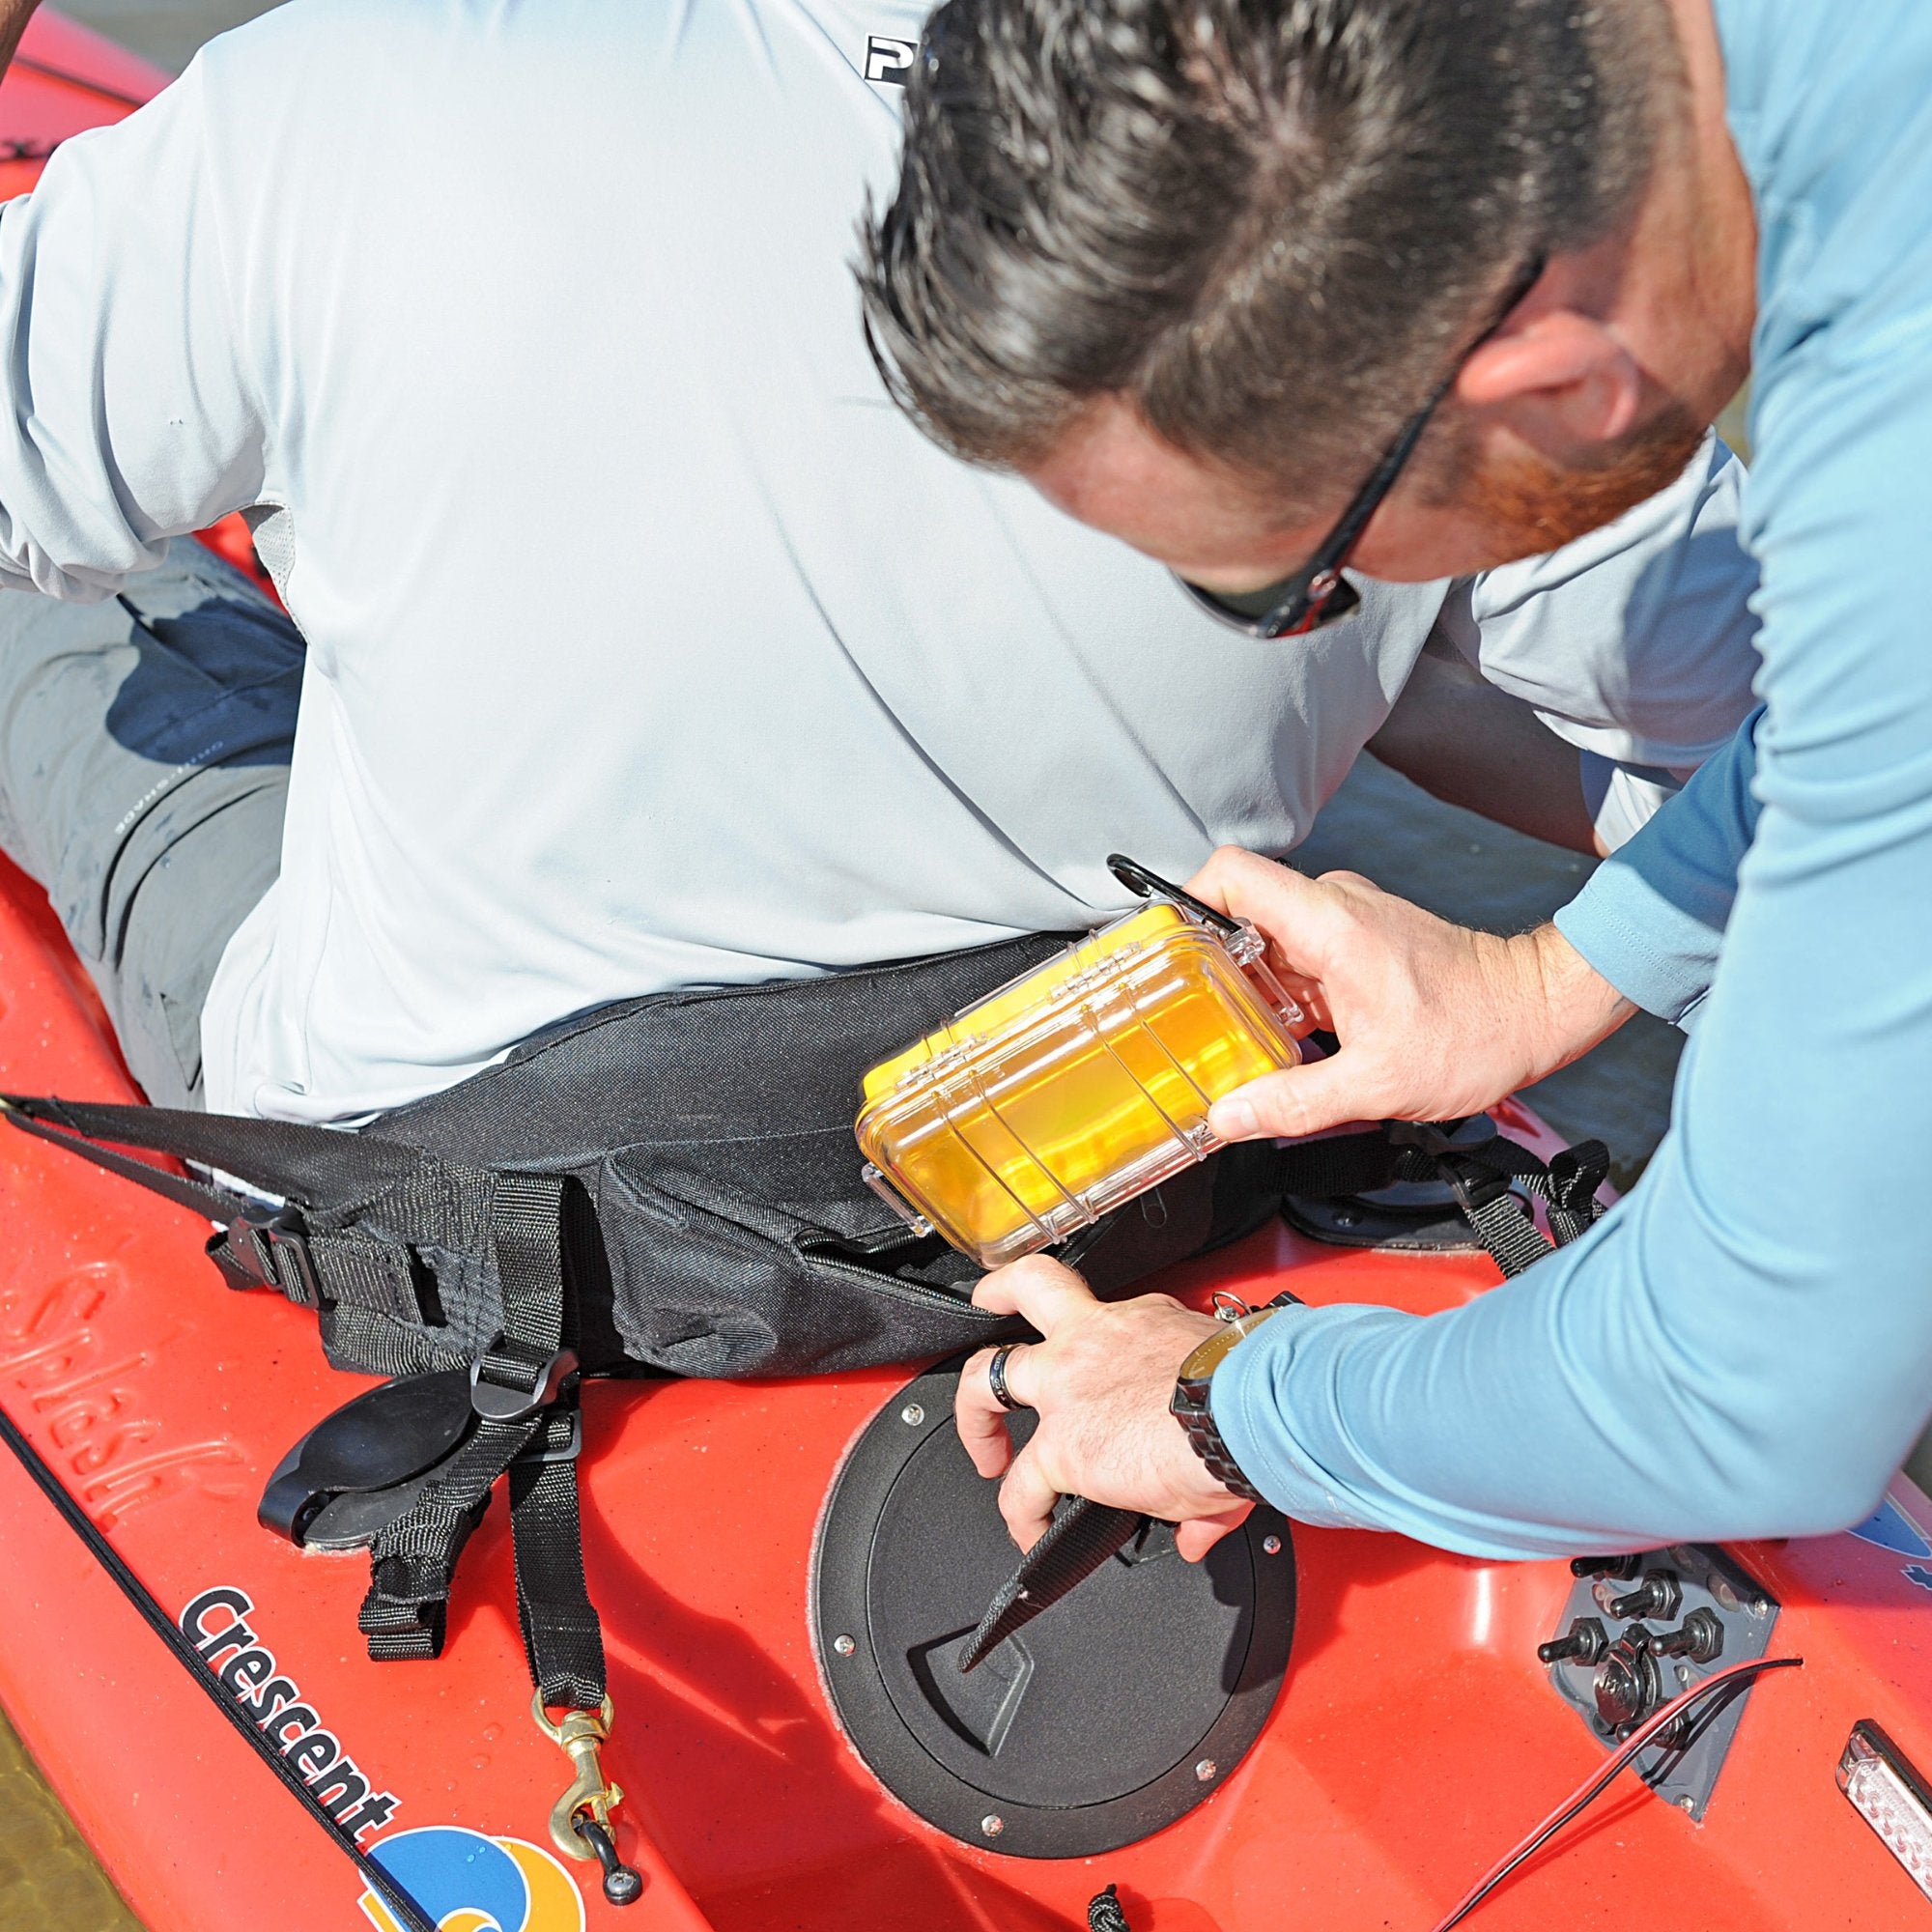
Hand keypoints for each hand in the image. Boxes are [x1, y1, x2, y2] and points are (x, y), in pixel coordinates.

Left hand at [957, 1257, 1253, 1562]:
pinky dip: (1018, 1514)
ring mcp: (1068, 1386)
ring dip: (975, 1414)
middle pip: (1029, 1288)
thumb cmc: (1253, 1398)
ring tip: (986, 1453)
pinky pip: (1020, 1486)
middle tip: (989, 1310)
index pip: (1109, 1321)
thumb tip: (1199, 1525)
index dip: (1103, 1345)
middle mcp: (1096, 1338)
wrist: (1250, 1414)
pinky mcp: (1061, 1444)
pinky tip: (1028, 1532)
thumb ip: (1201, 1467)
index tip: (1106, 1366)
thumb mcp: (1229, 1409)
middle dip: (999, 1297)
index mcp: (1141, 1321)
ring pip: (989, 1373)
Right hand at [1186, 847, 1633, 1140]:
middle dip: (1207, 965)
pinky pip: (1297, 956)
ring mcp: (1347, 920)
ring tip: (1233, 1039)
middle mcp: (1333, 907)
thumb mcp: (1377, 1084)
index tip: (1162, 950)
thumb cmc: (1476, 1034)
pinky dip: (1280, 994)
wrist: (1540, 1010)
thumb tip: (1228, 1119)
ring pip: (1266, 939)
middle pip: (1237, 913)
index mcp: (1329, 923)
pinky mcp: (1360, 939)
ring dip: (1246, 986)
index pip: (1230, 873)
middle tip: (1186, 1018)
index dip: (1183, 900)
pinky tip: (1280, 1040)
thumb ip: (1292, 1103)